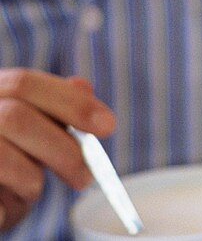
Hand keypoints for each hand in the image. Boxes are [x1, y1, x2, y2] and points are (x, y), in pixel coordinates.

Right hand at [0, 71, 115, 230]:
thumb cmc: (4, 171)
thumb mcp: (31, 139)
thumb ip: (53, 111)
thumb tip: (84, 87)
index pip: (23, 83)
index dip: (70, 102)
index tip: (108, 126)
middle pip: (15, 116)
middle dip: (62, 147)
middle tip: (88, 176)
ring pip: (5, 155)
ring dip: (33, 177)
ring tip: (34, 189)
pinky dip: (16, 193)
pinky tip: (12, 200)